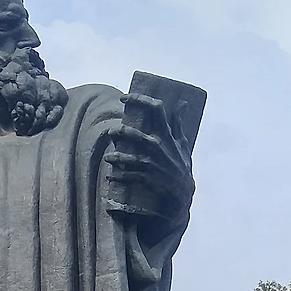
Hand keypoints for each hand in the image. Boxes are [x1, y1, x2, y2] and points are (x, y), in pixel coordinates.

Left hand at [104, 92, 193, 216]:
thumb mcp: (182, 143)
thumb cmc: (181, 165)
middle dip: (119, 132)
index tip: (125, 97)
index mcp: (166, 135)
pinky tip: (110, 177)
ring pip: (127, 158)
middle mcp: (157, 146)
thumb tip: (182, 103)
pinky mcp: (147, 178)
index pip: (156, 109)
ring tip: (107, 157)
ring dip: (114, 157)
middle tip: (111, 132)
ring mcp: (151, 163)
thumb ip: (178, 123)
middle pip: (134, 134)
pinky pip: (127, 176)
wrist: (183, 192)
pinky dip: (117, 176)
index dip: (139, 99)